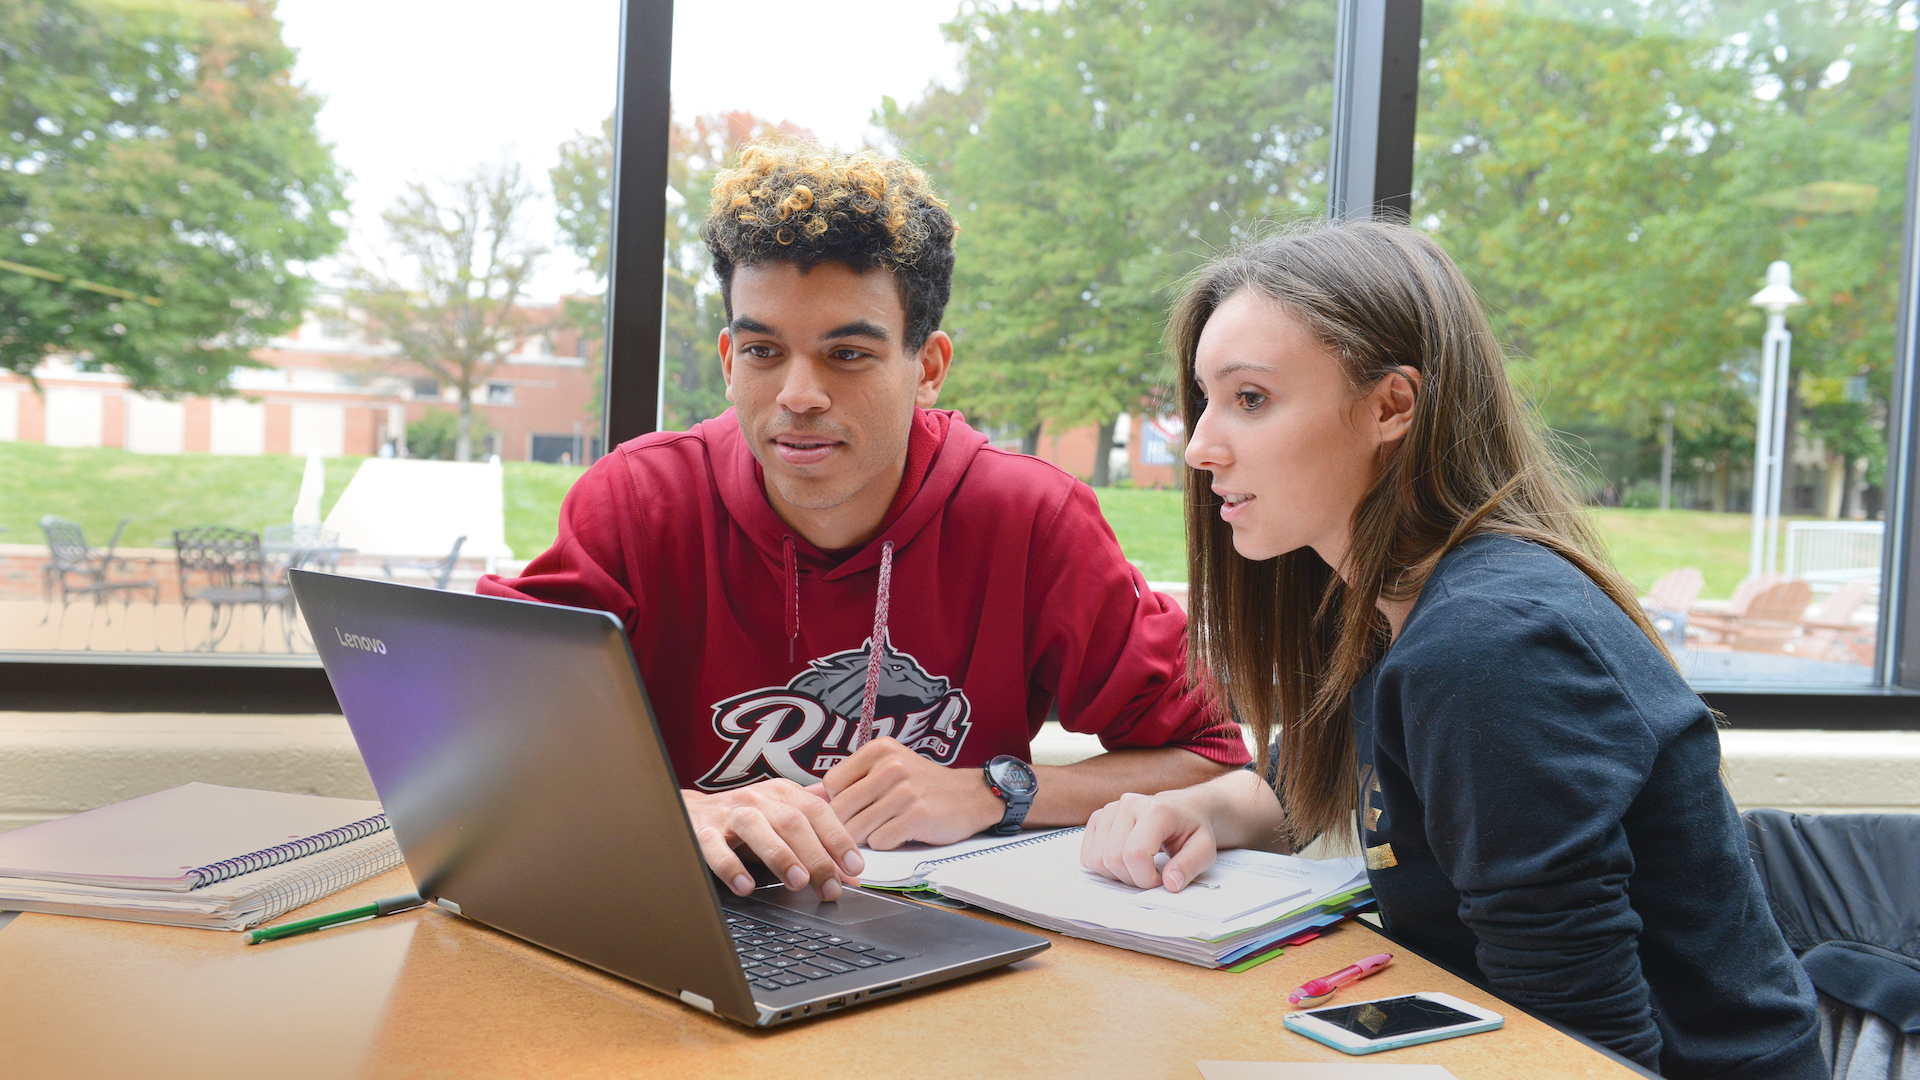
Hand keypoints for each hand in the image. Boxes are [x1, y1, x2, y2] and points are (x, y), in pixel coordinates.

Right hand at [683, 780, 864, 900]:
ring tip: (797, 882)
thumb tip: (849, 877)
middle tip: (829, 887)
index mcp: (783, 793)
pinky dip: (731, 868)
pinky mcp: (702, 831)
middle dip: (815, 856)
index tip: (855, 867)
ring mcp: (729, 813)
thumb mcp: (783, 828)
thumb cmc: (746, 822)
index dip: (838, 838)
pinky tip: (745, 886)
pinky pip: (715, 847)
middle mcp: (758, 798)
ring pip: (756, 828)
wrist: (692, 812)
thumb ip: (817, 848)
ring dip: (779, 855)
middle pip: (792, 822)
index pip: (818, 811)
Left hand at [817, 737, 1004, 849]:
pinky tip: (900, 833)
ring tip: (885, 827)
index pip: (832, 784)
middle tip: (867, 825)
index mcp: (879, 750)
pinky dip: (886, 844)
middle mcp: (891, 766)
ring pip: (857, 829)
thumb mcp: (887, 769)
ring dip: (866, 838)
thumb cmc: (922, 785)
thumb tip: (807, 796)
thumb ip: (850, 781)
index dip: (838, 802)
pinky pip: (880, 841)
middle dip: (848, 826)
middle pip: (841, 810)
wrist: (970, 796)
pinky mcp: (917, 816)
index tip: (855, 807)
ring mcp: (905, 791)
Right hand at [1080, 789, 1220, 892]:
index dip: (1146, 878)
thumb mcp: (1205, 849)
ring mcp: (1109, 809)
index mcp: (1156, 810)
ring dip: (1117, 874)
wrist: (1184, 808)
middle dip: (1132, 879)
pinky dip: (1103, 867)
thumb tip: (1170, 883)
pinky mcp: (1097, 818)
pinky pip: (1087, 855)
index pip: (1135, 855)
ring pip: (1096, 859)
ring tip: (1138, 867)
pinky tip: (1124, 860)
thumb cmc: (1192, 829)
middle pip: (1113, 859)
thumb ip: (1189, 866)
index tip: (1161, 880)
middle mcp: (1128, 804)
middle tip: (1151, 875)